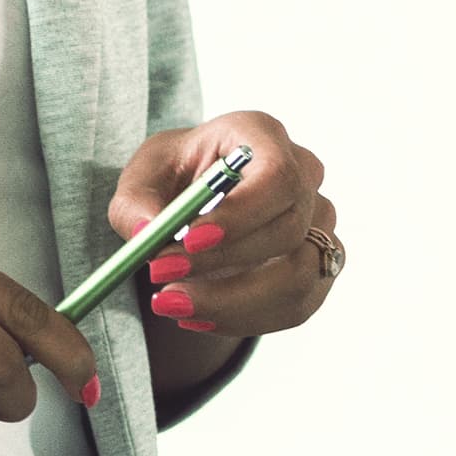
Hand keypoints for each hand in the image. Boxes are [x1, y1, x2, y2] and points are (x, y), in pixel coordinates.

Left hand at [107, 110, 336, 338]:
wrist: (195, 204)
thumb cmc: (174, 179)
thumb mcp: (142, 178)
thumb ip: (136, 203)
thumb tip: (146, 232)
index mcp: (261, 135)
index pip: (276, 175)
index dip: (241, 215)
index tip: (189, 242)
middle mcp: (303, 174)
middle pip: (288, 228)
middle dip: (223, 263)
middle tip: (162, 277)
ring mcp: (318, 221)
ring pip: (298, 275)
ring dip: (233, 302)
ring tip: (172, 303)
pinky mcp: (318, 263)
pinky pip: (297, 305)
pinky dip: (244, 319)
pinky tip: (197, 316)